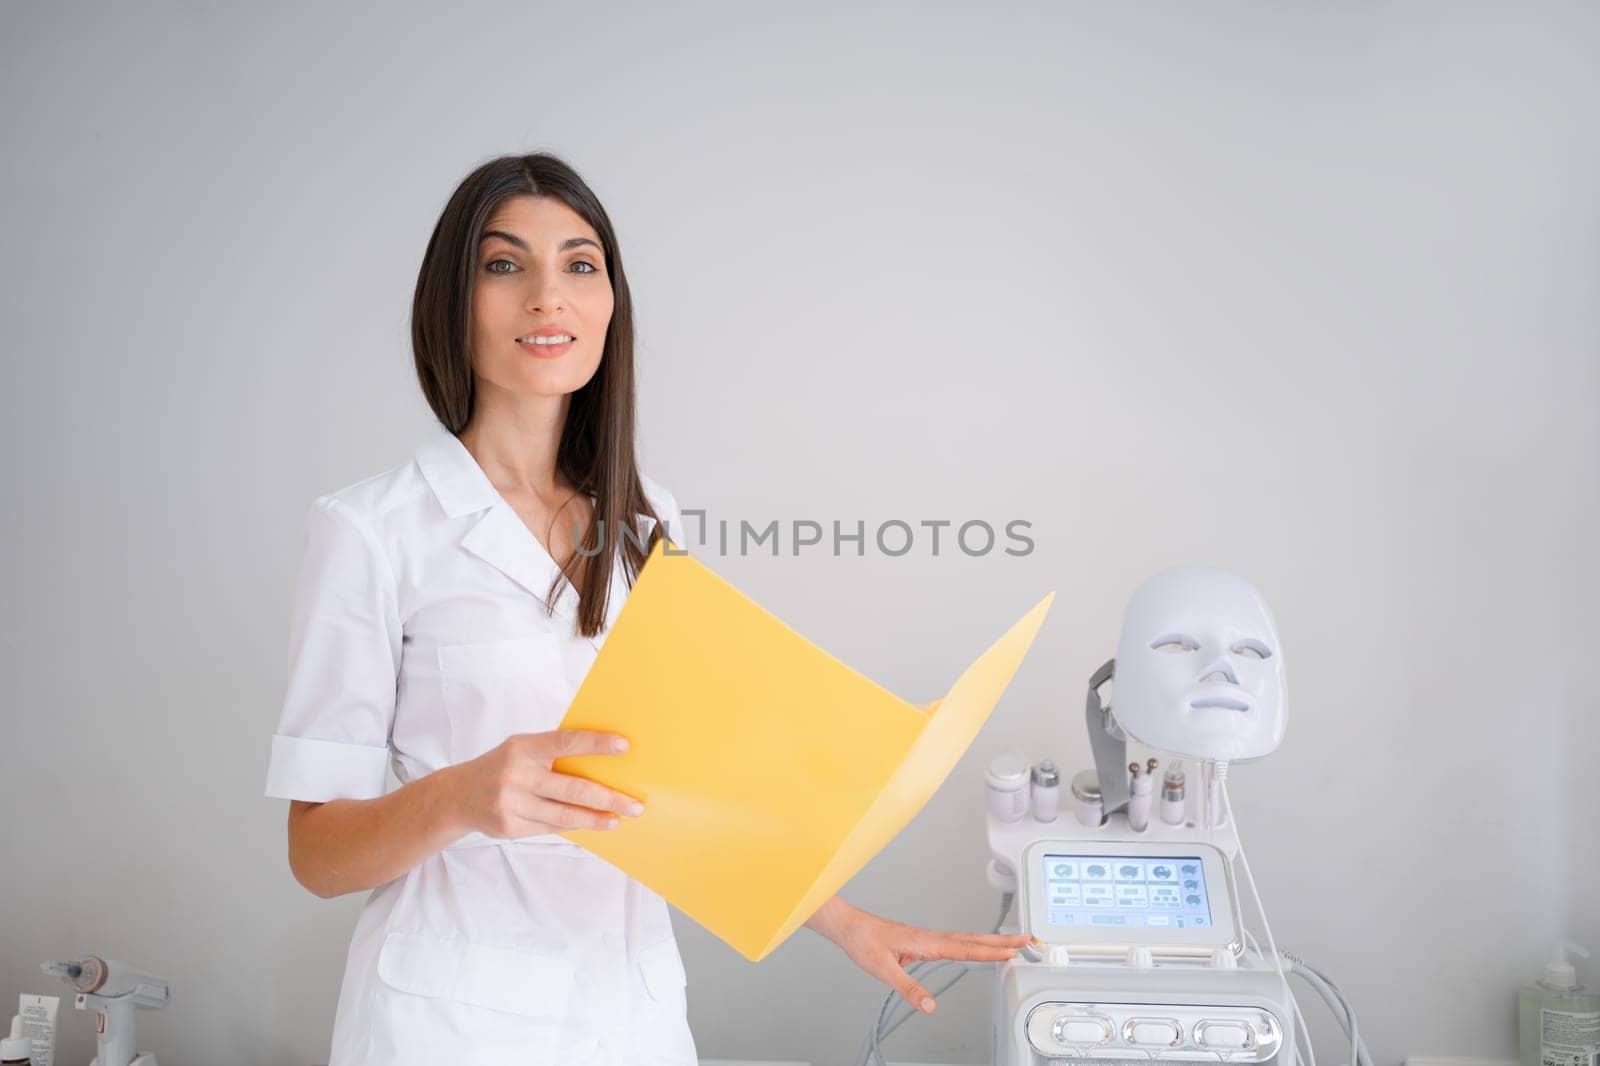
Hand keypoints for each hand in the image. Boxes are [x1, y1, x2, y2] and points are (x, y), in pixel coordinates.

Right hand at [445, 730, 644, 837]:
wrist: (457, 795)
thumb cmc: (502, 766)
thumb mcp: (521, 749)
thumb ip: (552, 752)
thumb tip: (601, 761)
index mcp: (522, 747)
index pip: (565, 742)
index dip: (596, 744)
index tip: (625, 746)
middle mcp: (516, 775)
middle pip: (572, 788)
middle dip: (608, 797)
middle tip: (635, 804)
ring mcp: (511, 803)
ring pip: (564, 814)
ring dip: (597, 818)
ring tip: (619, 818)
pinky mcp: (510, 827)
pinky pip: (551, 827)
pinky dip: (576, 825)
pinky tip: (594, 823)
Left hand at [805, 896, 1030, 1014]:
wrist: (849, 927)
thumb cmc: (864, 942)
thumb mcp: (883, 970)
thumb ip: (909, 988)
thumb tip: (931, 1006)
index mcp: (925, 942)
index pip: (964, 948)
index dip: (989, 952)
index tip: (1011, 952)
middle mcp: (930, 937)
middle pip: (972, 939)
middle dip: (1000, 941)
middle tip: (1026, 940)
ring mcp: (928, 938)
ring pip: (966, 939)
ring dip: (990, 940)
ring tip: (1012, 943)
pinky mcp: (923, 941)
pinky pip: (956, 941)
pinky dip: (973, 943)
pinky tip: (978, 947)